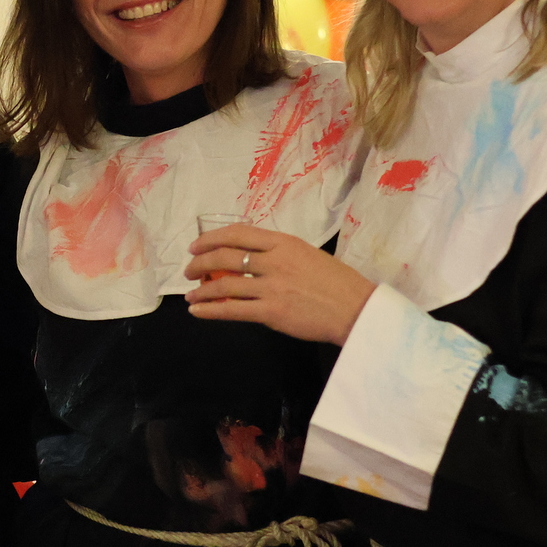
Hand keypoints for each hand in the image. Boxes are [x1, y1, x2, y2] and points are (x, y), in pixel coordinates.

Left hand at [183, 224, 375, 345]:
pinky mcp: (271, 312)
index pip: (238, 233)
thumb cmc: (336, 282)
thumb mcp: (308, 254)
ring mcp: (272, 287)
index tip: (196, 246)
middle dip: (200, 263)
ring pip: (224, 285)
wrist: (357, 309)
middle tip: (188, 270)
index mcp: (283, 242)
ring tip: (190, 294)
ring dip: (201, 290)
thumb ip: (280, 252)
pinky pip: (232, 310)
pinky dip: (210, 310)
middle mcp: (274, 261)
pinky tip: (197, 311)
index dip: (211, 238)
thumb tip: (251, 255)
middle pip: (225, 257)